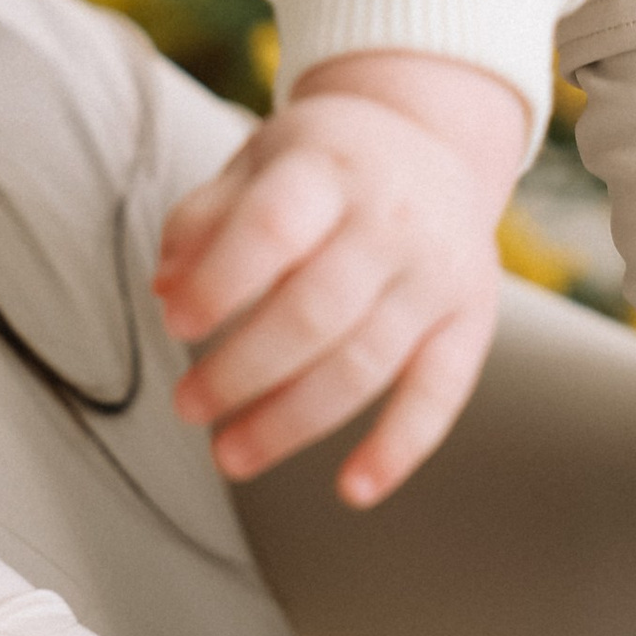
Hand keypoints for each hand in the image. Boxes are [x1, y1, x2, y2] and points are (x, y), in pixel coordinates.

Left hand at [154, 52, 526, 507]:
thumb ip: (205, 219)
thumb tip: (165, 289)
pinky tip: (352, 490)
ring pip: (364, 363)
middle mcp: (391, 219)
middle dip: (241, 370)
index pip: (272, 226)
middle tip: (187, 406)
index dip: (220, 282)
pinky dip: (398, 448)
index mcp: (328, 169)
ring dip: (291, 422)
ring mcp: (437, 272)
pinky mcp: (470, 319)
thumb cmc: (323, 167)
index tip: (175, 323)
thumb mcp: (258, 164)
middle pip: (315, 310)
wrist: (432, 144)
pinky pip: (440, 394)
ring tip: (229, 454)